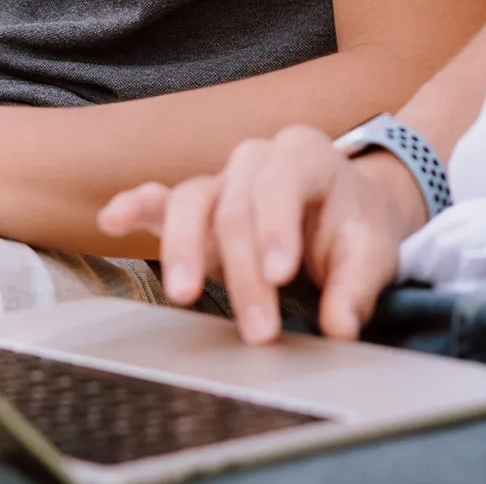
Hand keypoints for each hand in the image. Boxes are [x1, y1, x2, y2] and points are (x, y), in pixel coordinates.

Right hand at [97, 125, 428, 344]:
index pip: (281, 183)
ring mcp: (222, 179)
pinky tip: (112, 220)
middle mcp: (257, 158)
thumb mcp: (373, 252)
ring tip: (183, 294)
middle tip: (259, 330)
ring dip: (184, 249)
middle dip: (242, 271)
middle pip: (235, 205)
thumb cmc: (356, 226)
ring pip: (192, 201)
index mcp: (304, 155)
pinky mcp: (199, 204)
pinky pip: (162, 200)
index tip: (279, 276)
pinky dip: (136, 207)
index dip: (275, 228)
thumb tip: (339, 326)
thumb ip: (355, 287)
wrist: (346, 208)